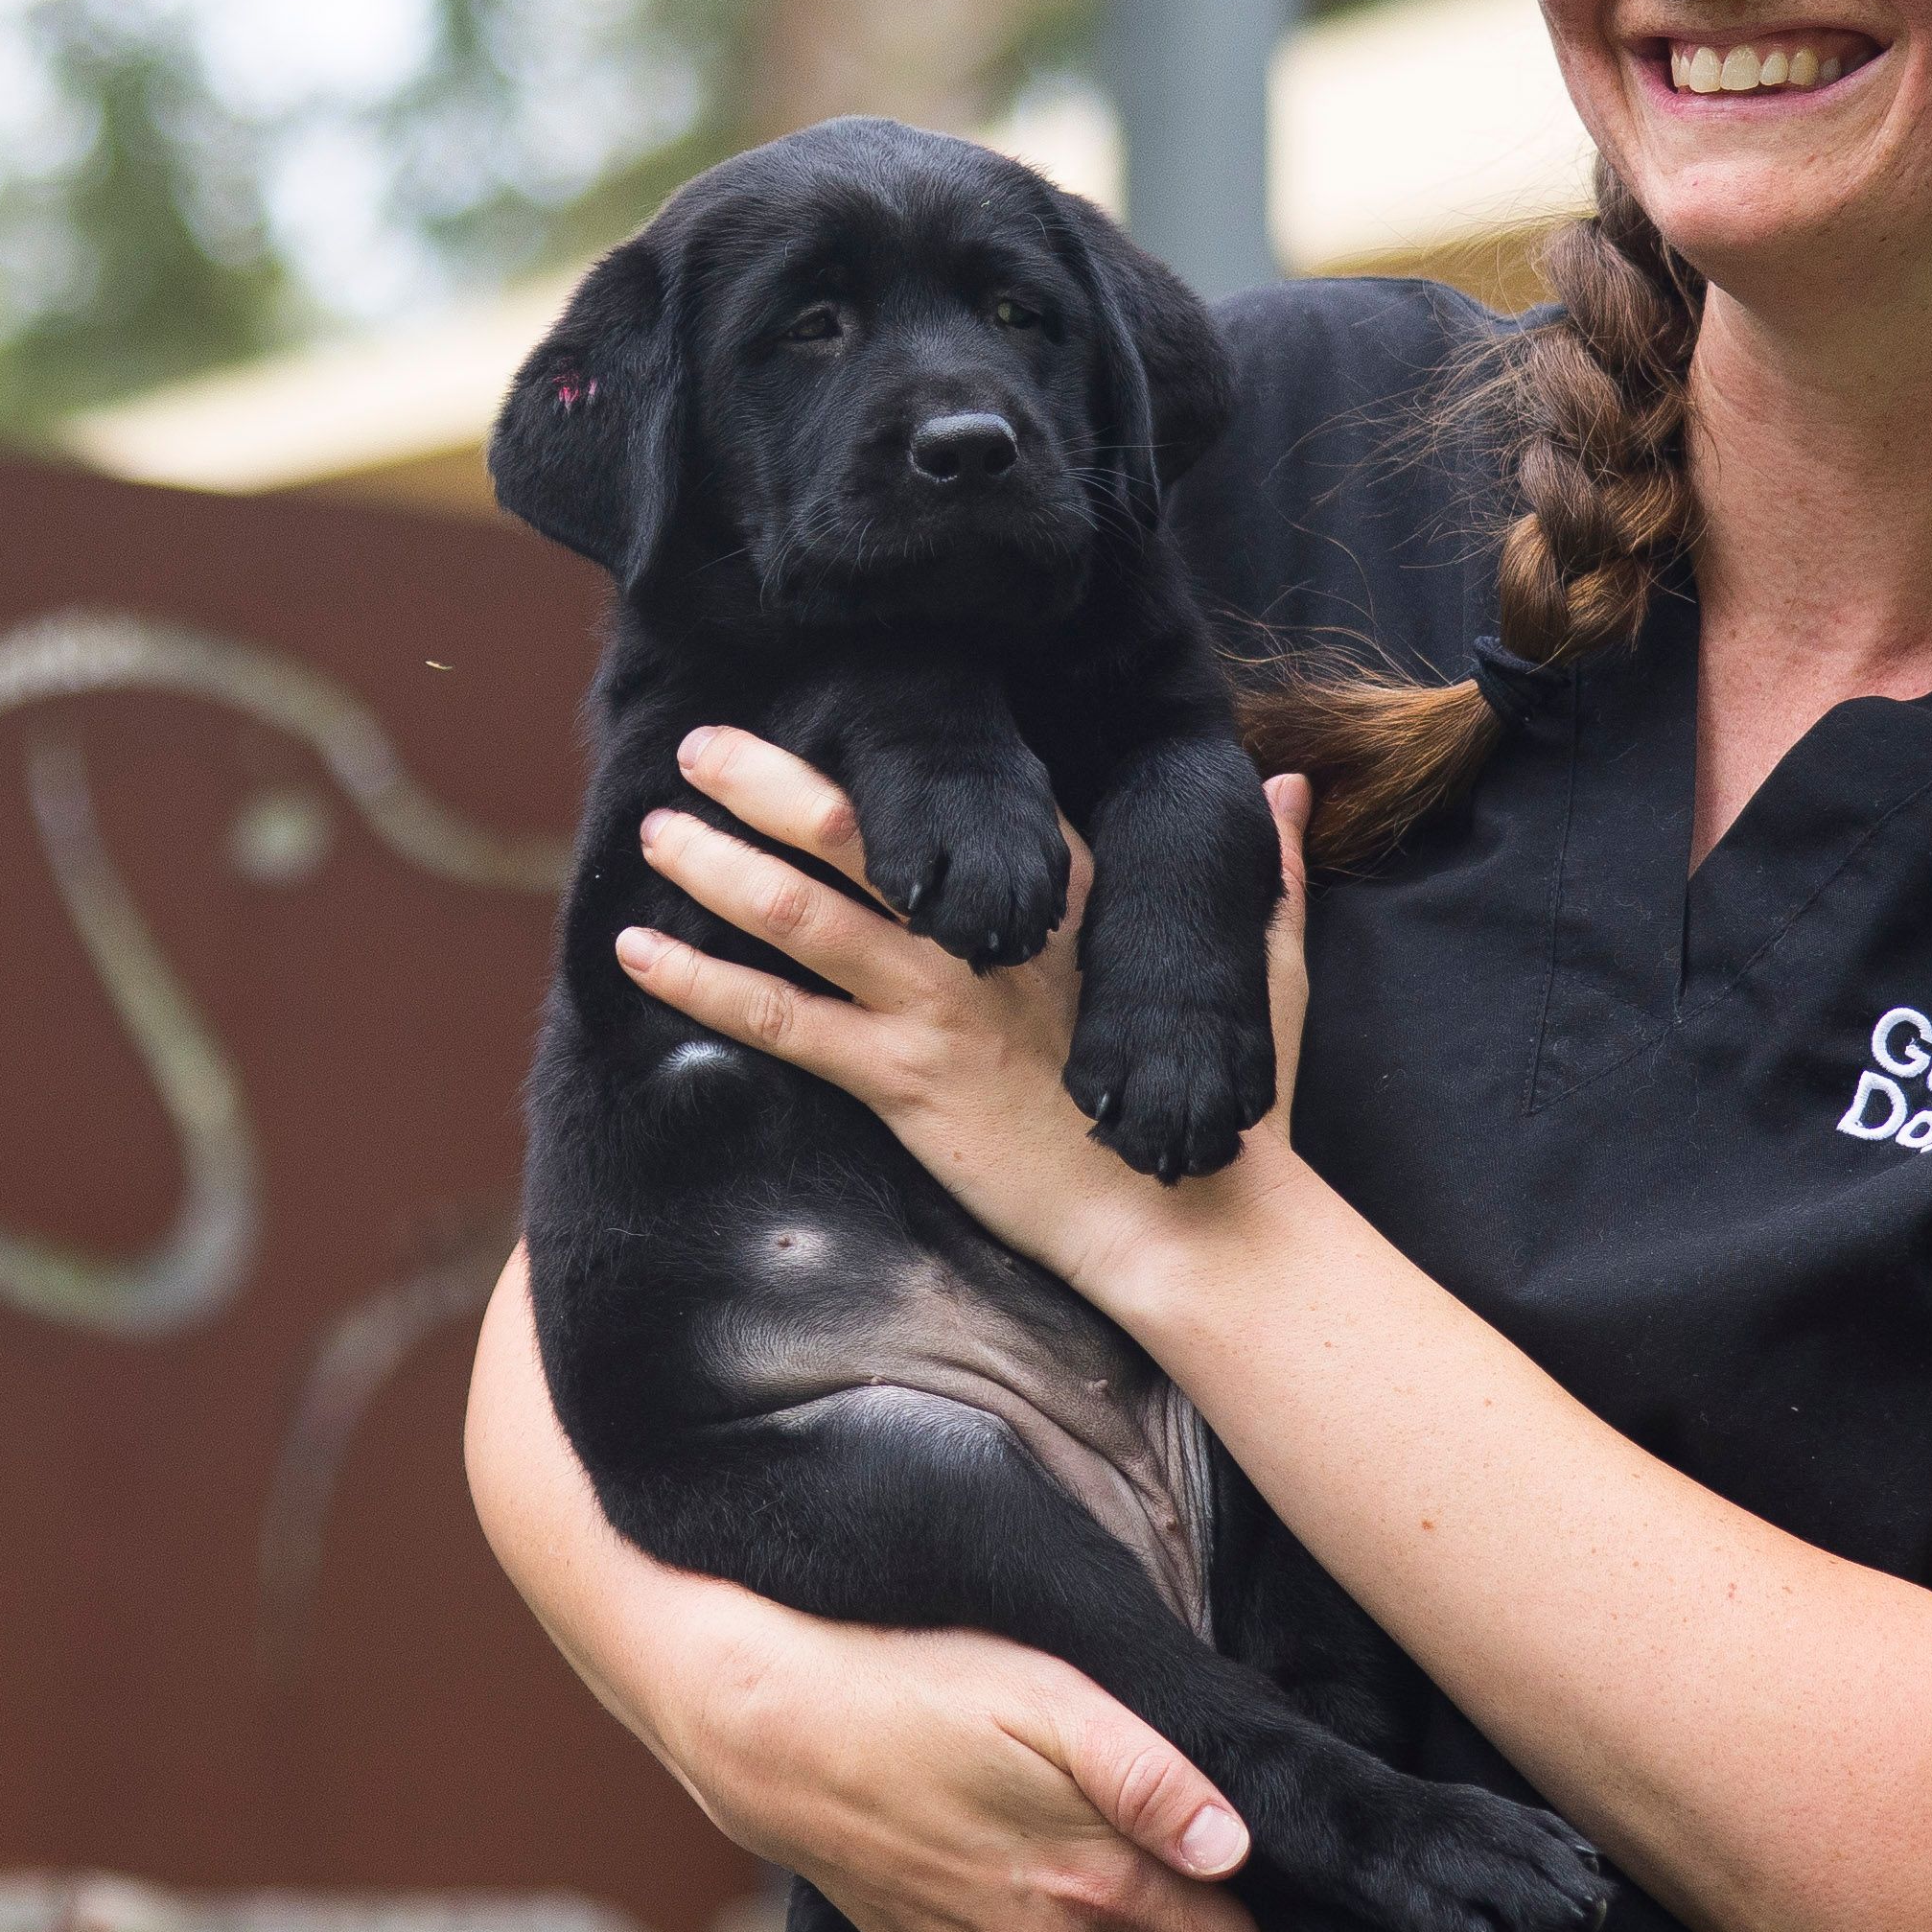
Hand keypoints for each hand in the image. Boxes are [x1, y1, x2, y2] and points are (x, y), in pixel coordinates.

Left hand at [623, 747, 1322, 1289]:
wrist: (1189, 1220)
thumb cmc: (1228, 1105)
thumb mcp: (1260, 966)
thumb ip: (1265, 871)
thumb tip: (1295, 783)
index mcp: (1066, 891)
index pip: (961, 798)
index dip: (882, 753)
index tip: (820, 711)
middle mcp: (987, 936)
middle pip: (857, 834)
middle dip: (766, 781)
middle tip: (696, 746)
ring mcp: (939, 1008)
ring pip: (800, 914)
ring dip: (716, 868)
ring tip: (654, 834)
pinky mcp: (903, 1084)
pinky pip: (777, 1023)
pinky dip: (698, 984)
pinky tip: (636, 956)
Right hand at [636, 1584, 1280, 1931]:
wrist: (777, 1741)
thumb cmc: (923, 1694)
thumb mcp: (1051, 1700)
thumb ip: (1154, 1779)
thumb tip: (1237, 1852)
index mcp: (1098, 1887)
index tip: (1293, 1913)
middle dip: (1187, 1915)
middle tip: (1155, 1838)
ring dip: (1107, 1923)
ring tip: (1062, 1838)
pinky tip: (1003, 1871)